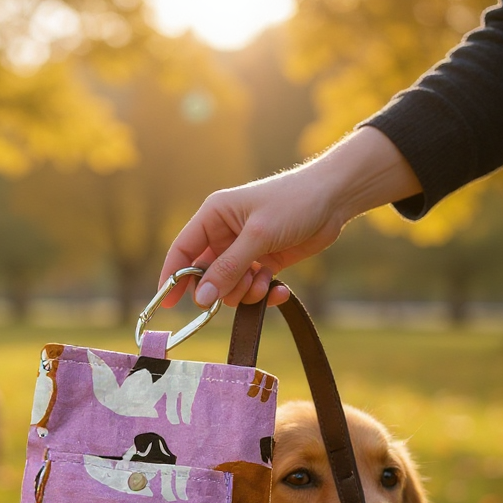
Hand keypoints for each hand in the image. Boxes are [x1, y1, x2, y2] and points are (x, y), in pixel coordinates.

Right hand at [158, 127, 421, 307]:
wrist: (335, 198)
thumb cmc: (294, 203)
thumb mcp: (258, 236)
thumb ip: (228, 268)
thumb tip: (201, 298)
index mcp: (214, 216)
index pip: (182, 251)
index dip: (172, 277)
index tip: (167, 304)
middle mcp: (225, 233)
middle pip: (206, 275)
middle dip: (220, 288)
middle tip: (239, 289)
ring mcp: (245, 250)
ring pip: (229, 286)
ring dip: (245, 292)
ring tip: (265, 283)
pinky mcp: (265, 262)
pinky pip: (253, 288)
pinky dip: (264, 293)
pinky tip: (280, 289)